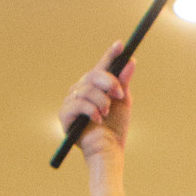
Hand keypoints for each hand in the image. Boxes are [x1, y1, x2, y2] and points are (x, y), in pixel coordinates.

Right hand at [61, 58, 130, 194]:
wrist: (108, 150)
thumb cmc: (115, 128)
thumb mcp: (123, 102)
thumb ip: (123, 82)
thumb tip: (130, 61)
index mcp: (94, 87)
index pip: (100, 67)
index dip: (110, 55)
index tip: (121, 45)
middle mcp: (80, 91)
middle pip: (92, 74)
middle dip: (108, 82)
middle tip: (119, 93)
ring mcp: (70, 103)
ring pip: (86, 89)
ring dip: (101, 100)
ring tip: (107, 112)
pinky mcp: (64, 116)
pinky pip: (77, 104)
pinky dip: (90, 110)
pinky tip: (98, 118)